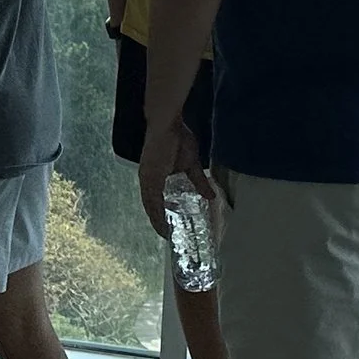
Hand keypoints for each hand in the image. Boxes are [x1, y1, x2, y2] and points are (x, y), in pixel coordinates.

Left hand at [136, 115, 210, 241]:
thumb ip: (198, 181)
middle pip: (151, 206)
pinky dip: (157, 214)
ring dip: (158, 221)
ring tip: (167, 235)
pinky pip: (152, 200)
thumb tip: (211, 196)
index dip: (162, 213)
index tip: (170, 227)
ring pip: (150, 206)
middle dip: (160, 221)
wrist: (168, 122)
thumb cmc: (178, 136)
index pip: (156, 199)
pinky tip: (162, 225)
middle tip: (170, 236)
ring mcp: (146, 177)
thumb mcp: (192, 164)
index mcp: (155, 175)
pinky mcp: (149, 176)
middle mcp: (147, 178)